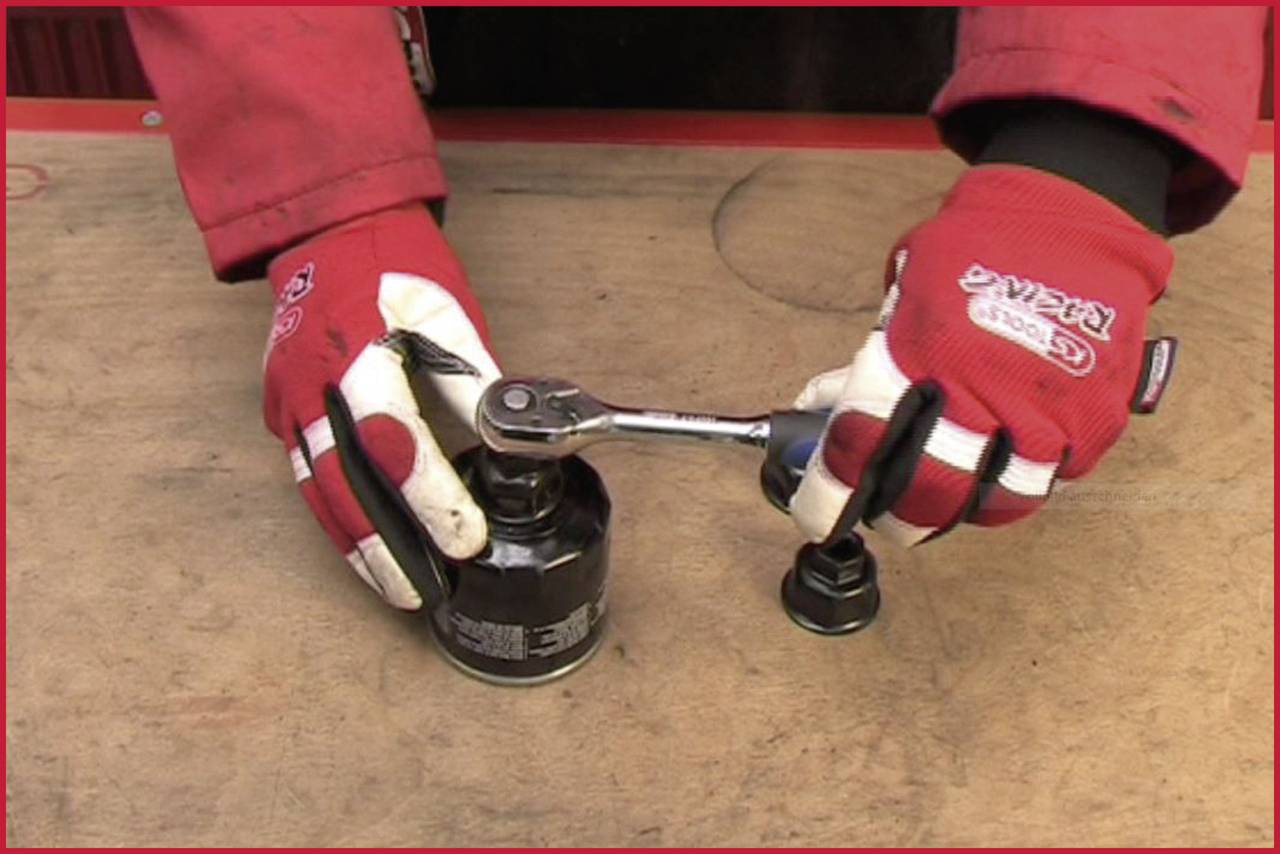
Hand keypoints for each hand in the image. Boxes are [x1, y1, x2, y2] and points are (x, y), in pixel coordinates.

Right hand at [263, 202, 499, 608]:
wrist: (327, 234)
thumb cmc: (391, 264)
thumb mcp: (444, 309)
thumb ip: (469, 378)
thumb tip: (504, 438)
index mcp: (354, 350)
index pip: (392, 440)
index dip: (430, 496)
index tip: (465, 538)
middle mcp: (309, 385)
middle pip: (345, 483)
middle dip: (388, 545)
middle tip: (427, 592)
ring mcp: (287, 403)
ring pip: (320, 493)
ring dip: (360, 548)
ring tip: (401, 591)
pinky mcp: (282, 416)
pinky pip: (308, 482)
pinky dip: (339, 525)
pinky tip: (367, 558)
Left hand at [790, 165, 1175, 546]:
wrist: (1070, 216)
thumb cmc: (979, 251)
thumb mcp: (906, 296)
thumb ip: (868, 359)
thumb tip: (820, 406)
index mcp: (918, 354)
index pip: (859, 446)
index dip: (829, 496)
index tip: (818, 517)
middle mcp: (980, 388)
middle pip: (932, 490)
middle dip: (906, 518)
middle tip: (896, 520)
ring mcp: (1044, 406)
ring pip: (1003, 499)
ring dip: (971, 507)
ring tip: (956, 497)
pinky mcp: (1095, 415)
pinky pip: (1060, 476)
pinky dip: (1031, 476)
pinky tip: (1012, 458)